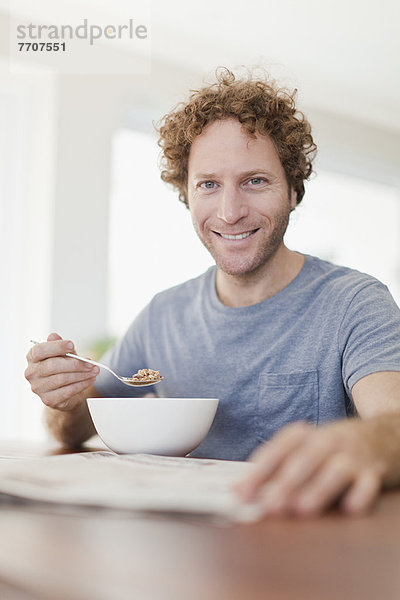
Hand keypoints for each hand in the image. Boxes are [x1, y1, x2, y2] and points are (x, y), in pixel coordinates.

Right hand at [25, 332, 99, 411]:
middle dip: (75, 363)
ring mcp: (38, 388)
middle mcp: (31, 373)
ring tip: (94, 371)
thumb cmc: (64, 368)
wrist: (66, 392)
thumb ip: (61, 347)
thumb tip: (53, 336)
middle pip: (52, 366)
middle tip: (91, 363)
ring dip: (82, 374)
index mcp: (32, 357)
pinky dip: (82, 385)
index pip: (40, 350)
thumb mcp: (65, 355)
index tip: (72, 345)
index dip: (56, 347)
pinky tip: (90, 380)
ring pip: (62, 379)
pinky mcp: (48, 400)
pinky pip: (67, 391)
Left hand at [234, 420, 386, 517]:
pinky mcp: (374, 471)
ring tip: (302, 508)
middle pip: (304, 461)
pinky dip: (360, 495)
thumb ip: (271, 468)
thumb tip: (236, 490)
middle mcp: (327, 441)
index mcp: (303, 435)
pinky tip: (350, 508)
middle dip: (286, 483)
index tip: (242, 493)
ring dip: (318, 489)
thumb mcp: (302, 448)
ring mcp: (352, 455)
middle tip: (269, 505)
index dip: (258, 472)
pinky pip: (368, 483)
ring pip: (335, 471)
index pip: (277, 450)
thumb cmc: (332, 446)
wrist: (381, 434)